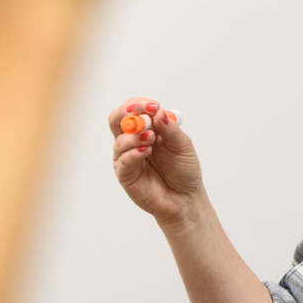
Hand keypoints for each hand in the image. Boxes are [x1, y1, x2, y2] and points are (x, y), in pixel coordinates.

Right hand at [110, 97, 204, 225]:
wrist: (185, 198)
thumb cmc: (183, 170)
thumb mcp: (182, 146)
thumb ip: (171, 129)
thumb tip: (159, 112)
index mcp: (146, 129)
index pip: (134, 109)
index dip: (139, 104)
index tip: (153, 106)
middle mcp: (133, 140)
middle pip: (117, 119)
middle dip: (127, 113)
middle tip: (143, 115)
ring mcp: (127, 157)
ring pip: (119, 139)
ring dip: (135, 135)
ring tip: (152, 138)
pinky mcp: (125, 174)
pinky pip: (123, 160)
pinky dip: (133, 153)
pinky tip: (146, 151)